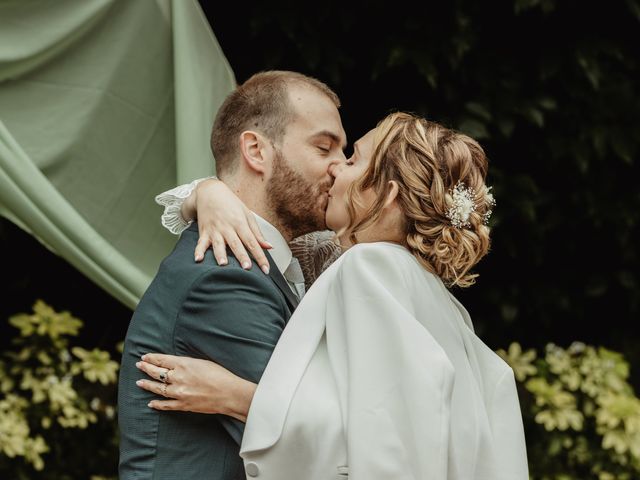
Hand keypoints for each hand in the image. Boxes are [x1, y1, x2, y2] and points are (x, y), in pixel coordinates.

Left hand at [135, 353, 255, 421]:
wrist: (229, 394)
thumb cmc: (221, 375)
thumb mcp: (203, 362)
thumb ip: (187, 363)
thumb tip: (176, 365)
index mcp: (184, 364)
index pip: (162, 360)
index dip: (152, 358)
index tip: (145, 357)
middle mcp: (178, 378)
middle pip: (157, 373)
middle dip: (146, 368)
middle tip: (139, 365)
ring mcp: (179, 393)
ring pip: (158, 388)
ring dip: (148, 385)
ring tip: (139, 382)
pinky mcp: (183, 405)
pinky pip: (166, 405)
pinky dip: (157, 404)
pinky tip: (150, 403)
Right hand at [192, 179, 272, 273]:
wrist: (210, 192)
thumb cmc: (231, 204)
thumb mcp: (247, 215)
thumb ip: (257, 233)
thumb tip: (269, 247)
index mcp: (241, 223)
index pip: (252, 242)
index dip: (260, 256)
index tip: (266, 269)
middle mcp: (228, 227)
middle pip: (236, 244)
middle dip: (242, 256)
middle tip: (247, 268)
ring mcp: (215, 230)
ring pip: (218, 244)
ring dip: (220, 254)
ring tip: (223, 264)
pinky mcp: (204, 232)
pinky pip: (200, 243)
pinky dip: (198, 251)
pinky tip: (198, 259)